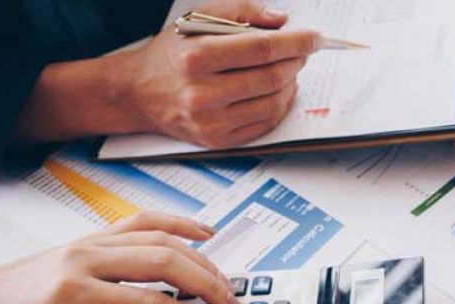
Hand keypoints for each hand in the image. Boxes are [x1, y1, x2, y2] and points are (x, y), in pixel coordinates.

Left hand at [0, 212, 243, 303]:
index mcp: (75, 291)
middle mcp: (88, 257)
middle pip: (165, 263)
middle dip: (209, 286)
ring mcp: (93, 241)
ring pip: (161, 239)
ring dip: (201, 260)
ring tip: (227, 283)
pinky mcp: (97, 236)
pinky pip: (144, 221)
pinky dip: (178, 224)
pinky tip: (204, 232)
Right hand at [118, 0, 320, 148]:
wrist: (138, 93)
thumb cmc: (171, 54)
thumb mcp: (197, 19)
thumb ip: (241, 12)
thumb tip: (281, 20)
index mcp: (197, 58)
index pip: (262, 49)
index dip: (296, 42)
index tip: (315, 37)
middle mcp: (202, 93)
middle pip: (271, 77)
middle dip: (297, 62)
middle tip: (304, 51)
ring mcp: (211, 122)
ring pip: (273, 103)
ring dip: (291, 84)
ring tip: (290, 69)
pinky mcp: (218, 141)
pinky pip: (265, 124)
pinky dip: (280, 105)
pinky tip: (278, 91)